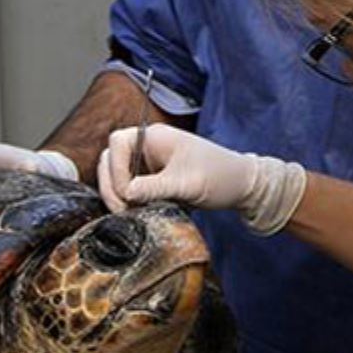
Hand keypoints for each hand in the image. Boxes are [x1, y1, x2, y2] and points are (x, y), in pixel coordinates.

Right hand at [97, 124, 306, 234]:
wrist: (242, 187)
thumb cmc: (220, 176)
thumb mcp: (187, 184)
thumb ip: (154, 188)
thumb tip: (126, 193)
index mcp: (155, 137)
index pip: (117, 143)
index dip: (116, 168)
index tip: (128, 193)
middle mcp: (148, 147)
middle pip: (110, 160)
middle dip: (112, 186)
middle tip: (122, 210)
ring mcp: (149, 164)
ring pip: (117, 176)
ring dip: (117, 196)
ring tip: (129, 214)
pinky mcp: (153, 181)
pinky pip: (129, 189)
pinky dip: (128, 202)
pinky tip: (137, 214)